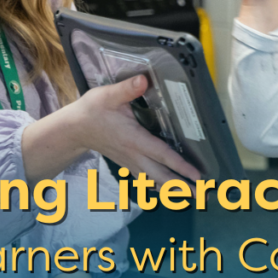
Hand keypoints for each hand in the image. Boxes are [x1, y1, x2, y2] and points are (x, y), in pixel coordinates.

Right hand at [70, 75, 200, 185]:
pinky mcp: (127, 164)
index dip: (180, 166)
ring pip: (154, 181)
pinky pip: (145, 180)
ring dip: (173, 190)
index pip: (162, 155)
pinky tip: (166, 191)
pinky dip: (158, 187)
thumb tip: (143, 81)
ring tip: (191, 197)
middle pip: (161, 176)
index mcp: (134, 139)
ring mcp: (130, 162)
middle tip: (203, 195)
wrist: (74, 128)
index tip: (197, 176)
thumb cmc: (92, 111)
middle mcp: (134, 155)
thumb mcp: (108, 95)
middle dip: (182, 187)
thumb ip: (127, 89)